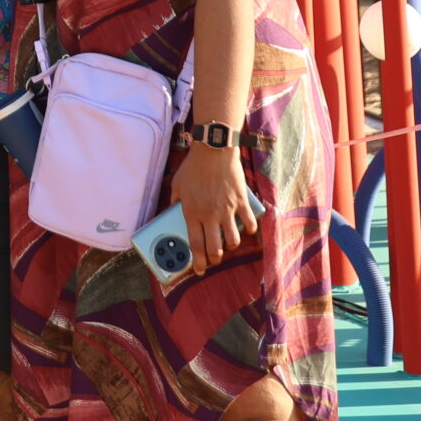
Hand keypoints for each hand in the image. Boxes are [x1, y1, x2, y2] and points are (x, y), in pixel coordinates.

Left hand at [173, 142, 257, 273]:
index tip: (199, 270)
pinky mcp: (240, 203)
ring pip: (233, 241)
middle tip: (214, 259)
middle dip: (214, 259)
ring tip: (227, 243)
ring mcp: (227, 210)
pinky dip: (249, 230)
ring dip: (230, 246)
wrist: (214, 151)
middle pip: (215, 249)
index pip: (195, 245)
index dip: (198, 262)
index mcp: (192, 213)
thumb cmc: (193, 167)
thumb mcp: (177, 184)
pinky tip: (245, 229)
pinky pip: (249, 224)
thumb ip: (174, 201)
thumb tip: (171, 211)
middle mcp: (209, 215)